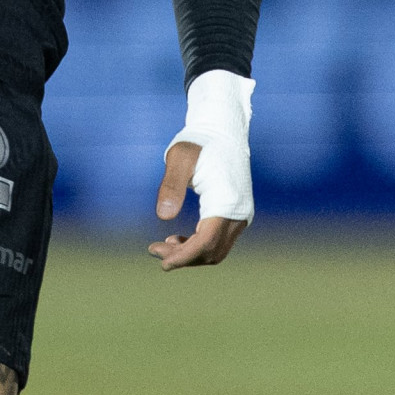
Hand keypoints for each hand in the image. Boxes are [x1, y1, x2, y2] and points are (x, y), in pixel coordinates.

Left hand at [147, 140, 249, 269]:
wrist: (222, 132)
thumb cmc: (197, 142)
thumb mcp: (179, 158)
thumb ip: (171, 186)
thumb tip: (163, 218)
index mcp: (227, 200)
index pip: (207, 242)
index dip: (184, 257)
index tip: (162, 262)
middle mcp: (239, 213)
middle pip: (212, 251)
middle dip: (183, 258)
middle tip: (153, 250)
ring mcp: (240, 216)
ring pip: (217, 250)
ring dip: (190, 254)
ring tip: (163, 246)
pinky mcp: (236, 215)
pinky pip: (219, 241)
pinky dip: (198, 246)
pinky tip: (177, 240)